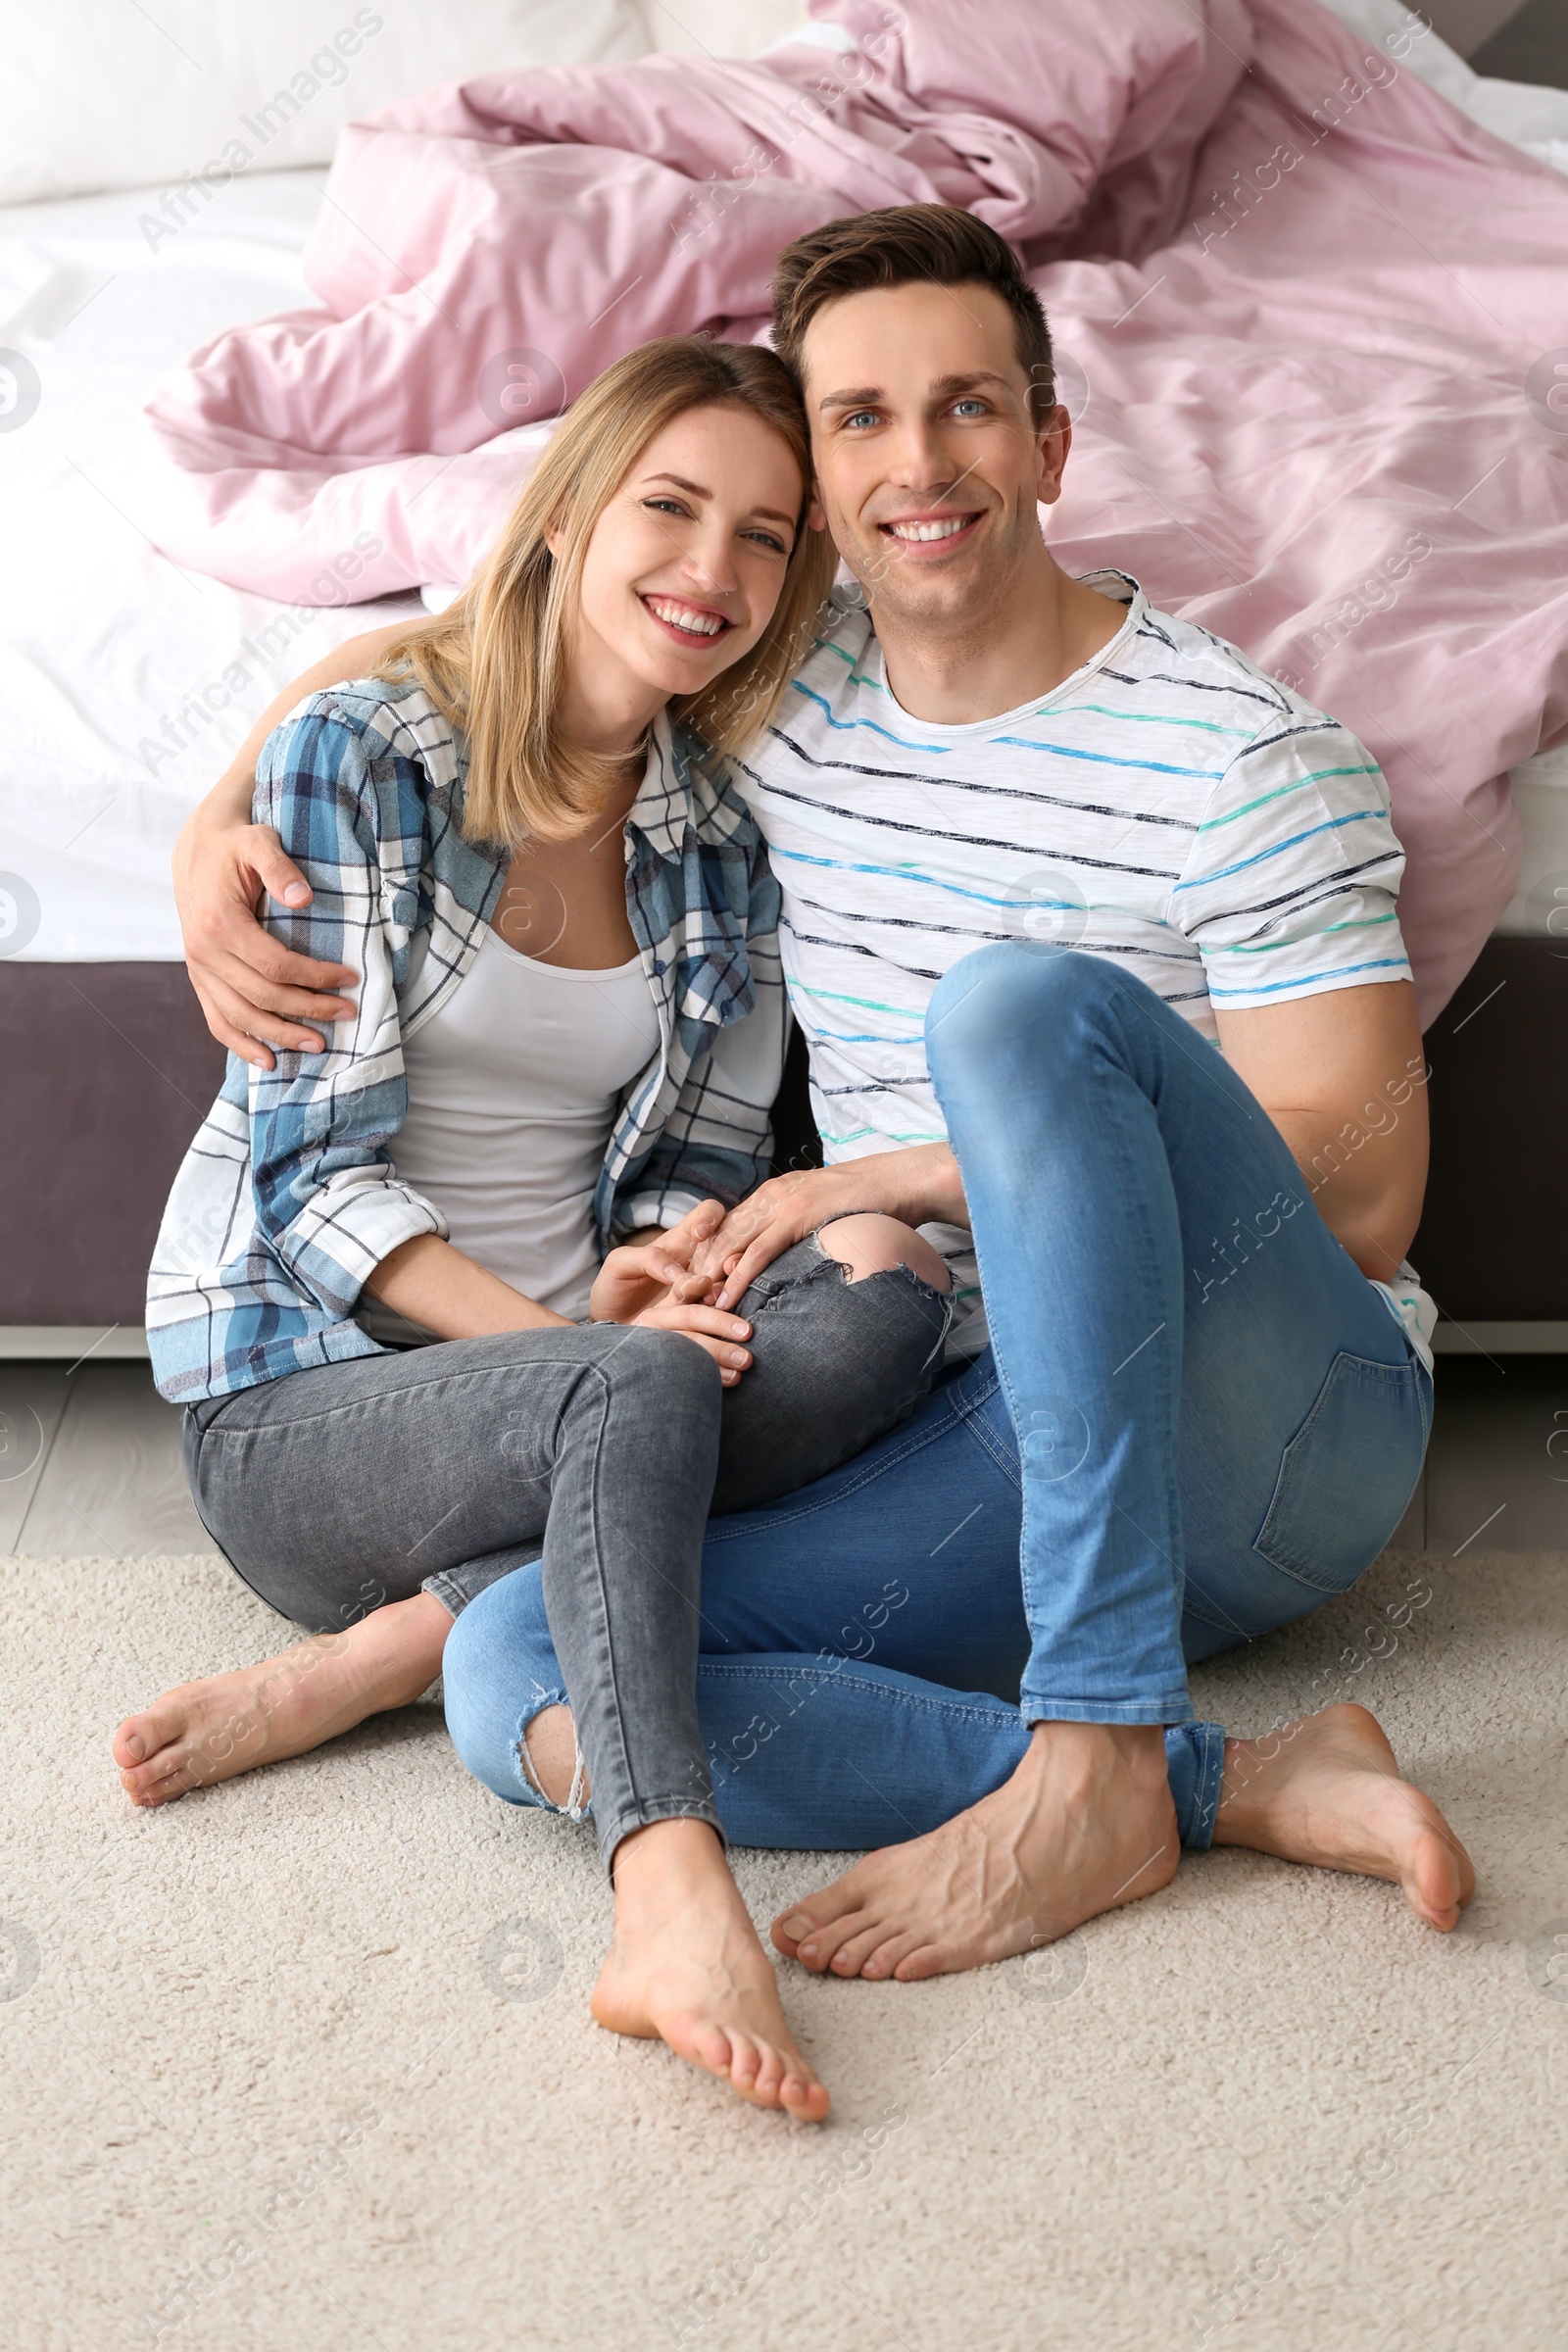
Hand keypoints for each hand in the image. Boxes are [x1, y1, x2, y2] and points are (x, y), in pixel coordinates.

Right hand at [175, 808, 357, 1069]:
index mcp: (220, 923)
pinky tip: (268, 1061)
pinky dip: (241, 1045)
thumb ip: (279, 867)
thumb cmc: (236, 846)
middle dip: (308, 1010)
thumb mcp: (259, 842)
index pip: (275, 965)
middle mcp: (203, 951)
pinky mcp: (199, 979)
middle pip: (262, 996)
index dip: (315, 976)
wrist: (198, 851)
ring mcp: (198, 969)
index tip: (350, 979)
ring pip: (240, 1017)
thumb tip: (303, 898)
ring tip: (319, 1046)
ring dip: (280, 1036)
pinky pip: (217, 1021)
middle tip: (347, 1014)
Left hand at [589, 1201, 754, 1386]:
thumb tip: (681, 1275)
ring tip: (713, 1303)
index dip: (710, 1217)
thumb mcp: (620, 1264)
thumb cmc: (614, 1288)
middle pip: (729, 1250)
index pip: (709, 1214)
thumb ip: (648, 1259)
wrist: (610, 1328)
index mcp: (680, 1242)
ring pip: (728, 1286)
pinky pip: (717, 1318)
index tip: (699, 1234)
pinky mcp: (700, 1321)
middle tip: (716, 1278)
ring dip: (725, 1293)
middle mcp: (699, 1264)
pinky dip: (718, 1322)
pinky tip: (713, 1329)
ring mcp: (703, 1293)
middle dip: (730, 1259)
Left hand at [692, 1146, 966, 1308]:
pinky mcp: (796, 1216)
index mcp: (775, 1192)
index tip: (693, 1282)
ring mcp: (782, 1203)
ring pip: (733, 1242)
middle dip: (699, 1266)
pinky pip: (759, 1251)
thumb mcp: (825, 1214)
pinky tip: (725, 1297)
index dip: (709, 1254)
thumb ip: (802, 1230)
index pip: (729, 1225)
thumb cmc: (870, 1202)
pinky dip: (739, 1276)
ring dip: (711, 1275)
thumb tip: (793, 1258)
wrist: (902, 1182)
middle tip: (681, 1297)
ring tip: (693, 1304)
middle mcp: (771, 1194)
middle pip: (722, 1234)